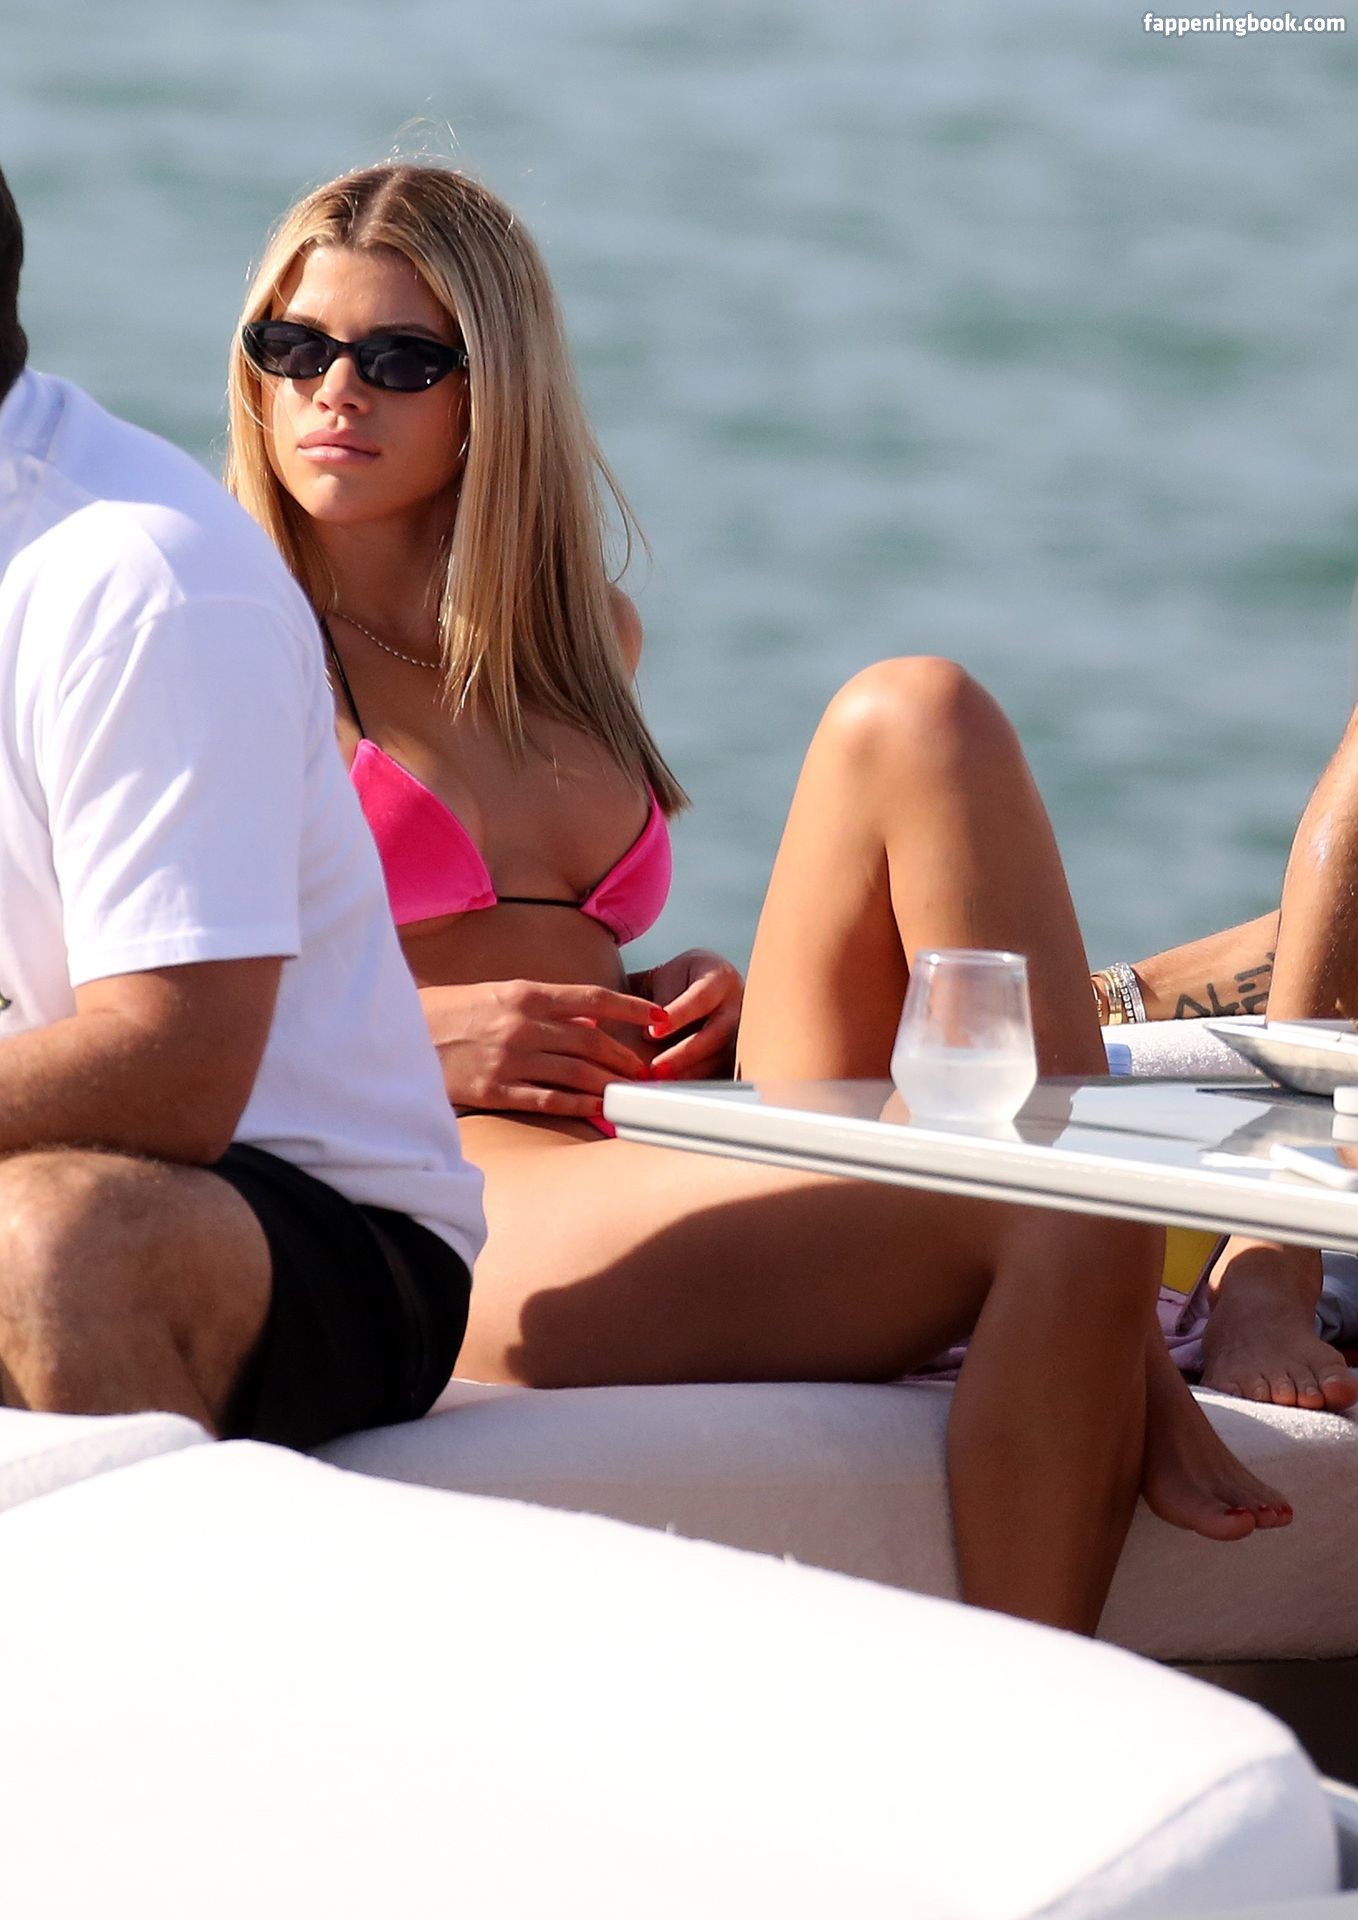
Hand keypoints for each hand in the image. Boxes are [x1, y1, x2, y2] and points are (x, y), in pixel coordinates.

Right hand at [419, 978, 663, 1118]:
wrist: (401, 1033)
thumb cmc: (453, 1012)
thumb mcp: (499, 995)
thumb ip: (543, 1006)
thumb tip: (587, 1018)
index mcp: (525, 994)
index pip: (593, 998)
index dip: (631, 1009)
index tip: (658, 1017)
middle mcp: (523, 1024)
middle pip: (592, 1040)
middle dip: (626, 1056)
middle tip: (645, 1069)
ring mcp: (510, 1058)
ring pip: (577, 1072)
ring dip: (609, 1084)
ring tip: (629, 1092)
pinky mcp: (495, 1090)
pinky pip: (548, 1099)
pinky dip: (578, 1106)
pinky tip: (598, 1111)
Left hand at [632, 948, 743, 1080]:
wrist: (697, 985)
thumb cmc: (679, 980)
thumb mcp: (665, 977)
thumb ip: (658, 1001)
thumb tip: (649, 1035)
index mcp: (720, 978)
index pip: (701, 998)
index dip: (679, 1015)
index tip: (653, 1031)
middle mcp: (737, 1005)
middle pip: (718, 1033)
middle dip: (686, 1054)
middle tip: (656, 1068)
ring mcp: (742, 1032)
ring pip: (723, 1057)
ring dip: (692, 1073)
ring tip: (663, 1082)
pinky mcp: (736, 1054)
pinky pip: (721, 1071)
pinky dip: (698, 1081)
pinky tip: (676, 1088)